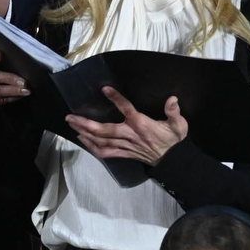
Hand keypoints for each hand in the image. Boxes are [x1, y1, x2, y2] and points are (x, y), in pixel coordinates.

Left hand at [68, 87, 186, 165]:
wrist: (172, 161)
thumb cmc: (173, 140)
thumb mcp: (179, 125)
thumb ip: (174, 112)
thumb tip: (173, 99)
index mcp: (142, 124)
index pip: (127, 109)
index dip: (116, 99)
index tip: (105, 89)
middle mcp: (130, 135)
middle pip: (104, 130)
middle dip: (86, 123)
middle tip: (70, 116)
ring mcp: (125, 145)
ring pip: (101, 140)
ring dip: (85, 133)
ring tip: (72, 125)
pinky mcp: (124, 153)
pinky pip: (105, 152)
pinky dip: (92, 147)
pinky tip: (83, 140)